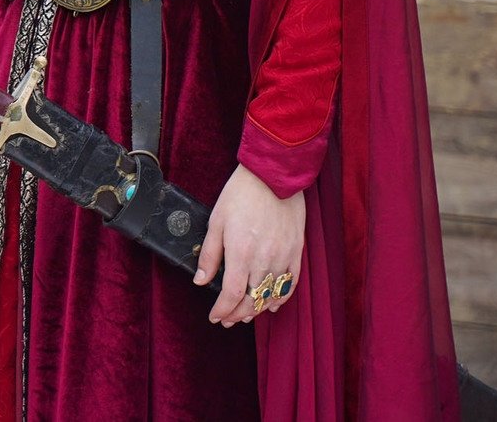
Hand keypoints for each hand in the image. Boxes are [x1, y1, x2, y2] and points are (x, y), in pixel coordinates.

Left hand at [194, 163, 303, 326]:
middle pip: (251, 300)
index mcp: (241, 253)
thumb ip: (210, 254)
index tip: (215, 316)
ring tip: (245, 314)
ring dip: (257, 309)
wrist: (273, 177)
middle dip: (237, 314)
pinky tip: (271, 304)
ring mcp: (283, 258)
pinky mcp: (296, 253)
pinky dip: (281, 298)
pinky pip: (290, 284)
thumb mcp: (216, 221)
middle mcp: (264, 260)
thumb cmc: (241, 195)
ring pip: (271, 296)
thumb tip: (201, 280)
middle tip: (227, 320)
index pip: (231, 295)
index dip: (222, 310)